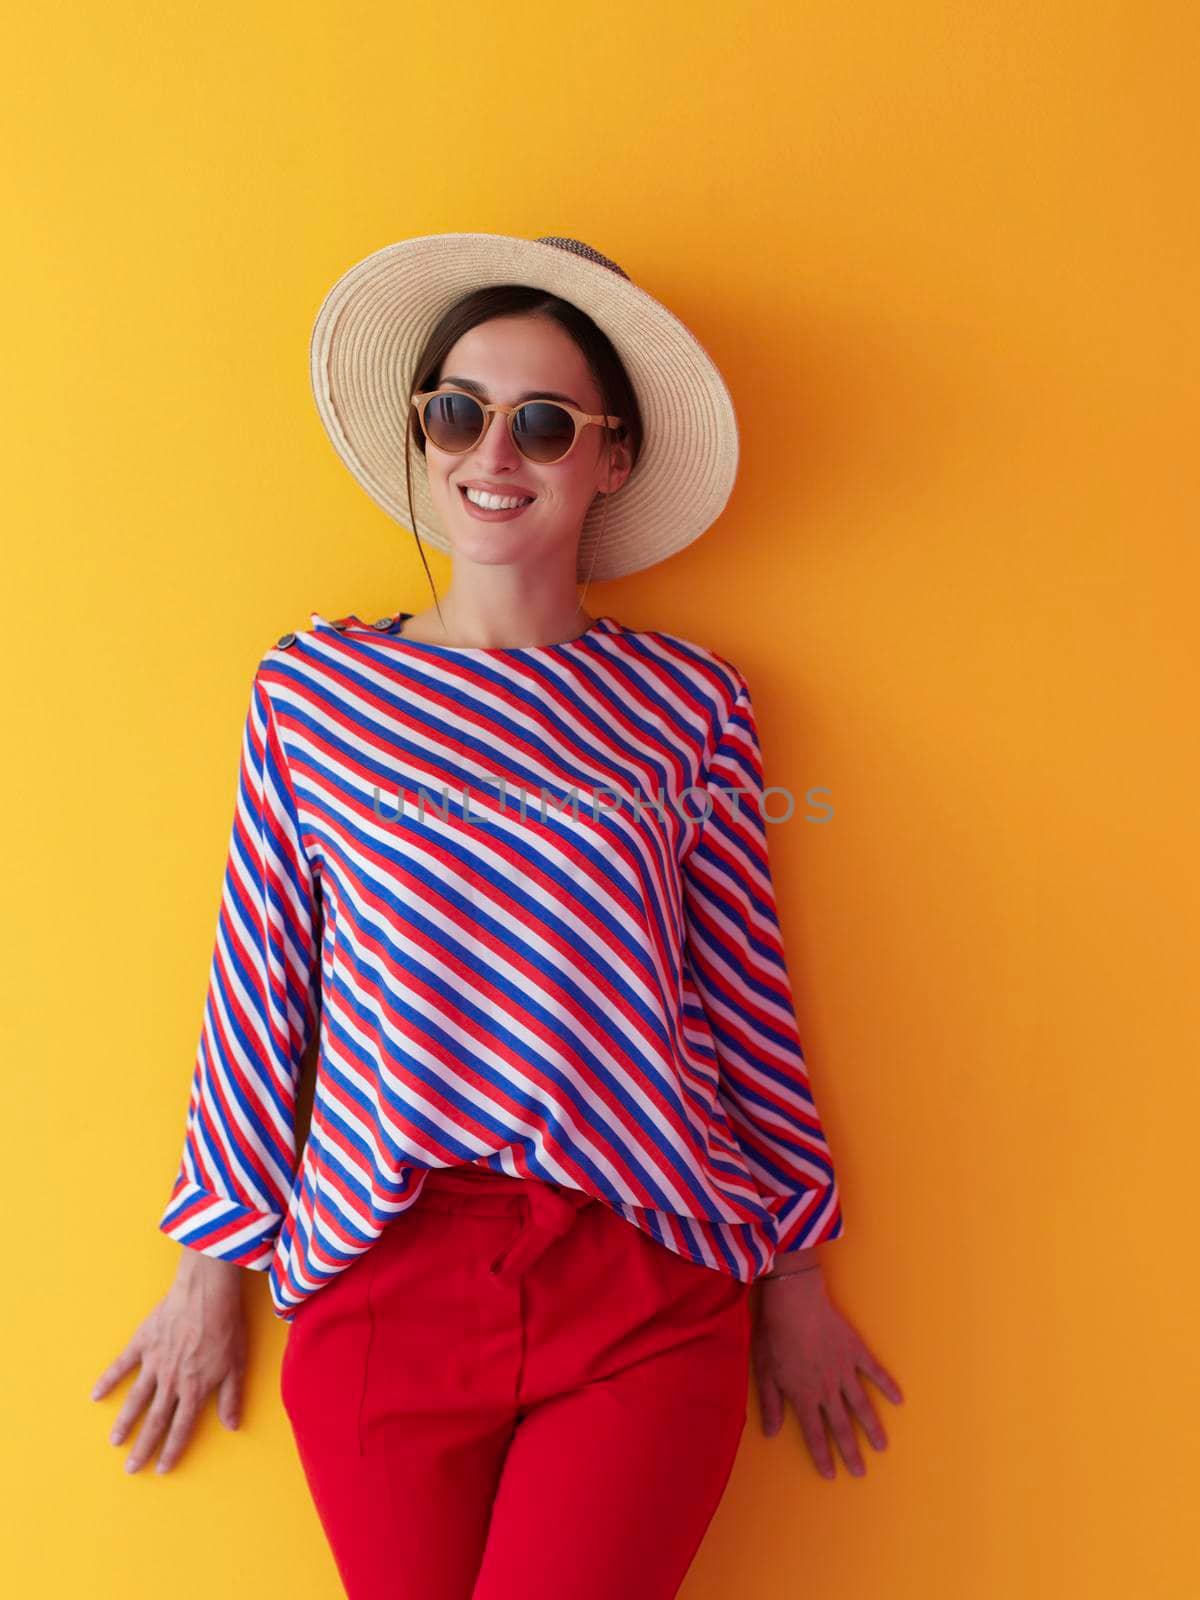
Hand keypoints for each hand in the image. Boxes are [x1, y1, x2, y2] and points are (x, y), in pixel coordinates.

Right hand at [90, 1250, 247, 1473]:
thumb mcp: (236, 1365)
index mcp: (194, 1389)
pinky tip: (95, 1394)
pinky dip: (108, 1380)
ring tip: (114, 1442)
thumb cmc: (226, 1327)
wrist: (206, 1293)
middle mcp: (171, 1382)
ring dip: (125, 1422)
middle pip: (155, 1421)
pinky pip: (121, 1365)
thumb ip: (231, 1397)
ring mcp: (154, 1363)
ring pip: (136, 1400)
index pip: (181, 1428)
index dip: (171, 1451)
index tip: (161, 1470)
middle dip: (143, 1447)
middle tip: (130, 1469)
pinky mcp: (143, 1343)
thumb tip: (233, 1426)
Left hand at [751, 1265, 902, 1478]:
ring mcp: (844, 1370)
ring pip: (861, 1405)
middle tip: (861, 1473)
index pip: (814, 1434)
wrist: (794, 1302)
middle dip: (851, 1452)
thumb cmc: (773, 1335)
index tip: (831, 1475)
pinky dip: (887, 1386)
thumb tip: (771, 1434)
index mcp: (804, 1396)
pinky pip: (875, 1371)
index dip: (822, 1456)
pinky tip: (898, 1399)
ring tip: (882, 1446)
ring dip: (872, 1428)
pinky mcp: (856, 1350)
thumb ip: (770, 1404)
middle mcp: (827, 1389)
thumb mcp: (763, 1372)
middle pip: (841, 1426)